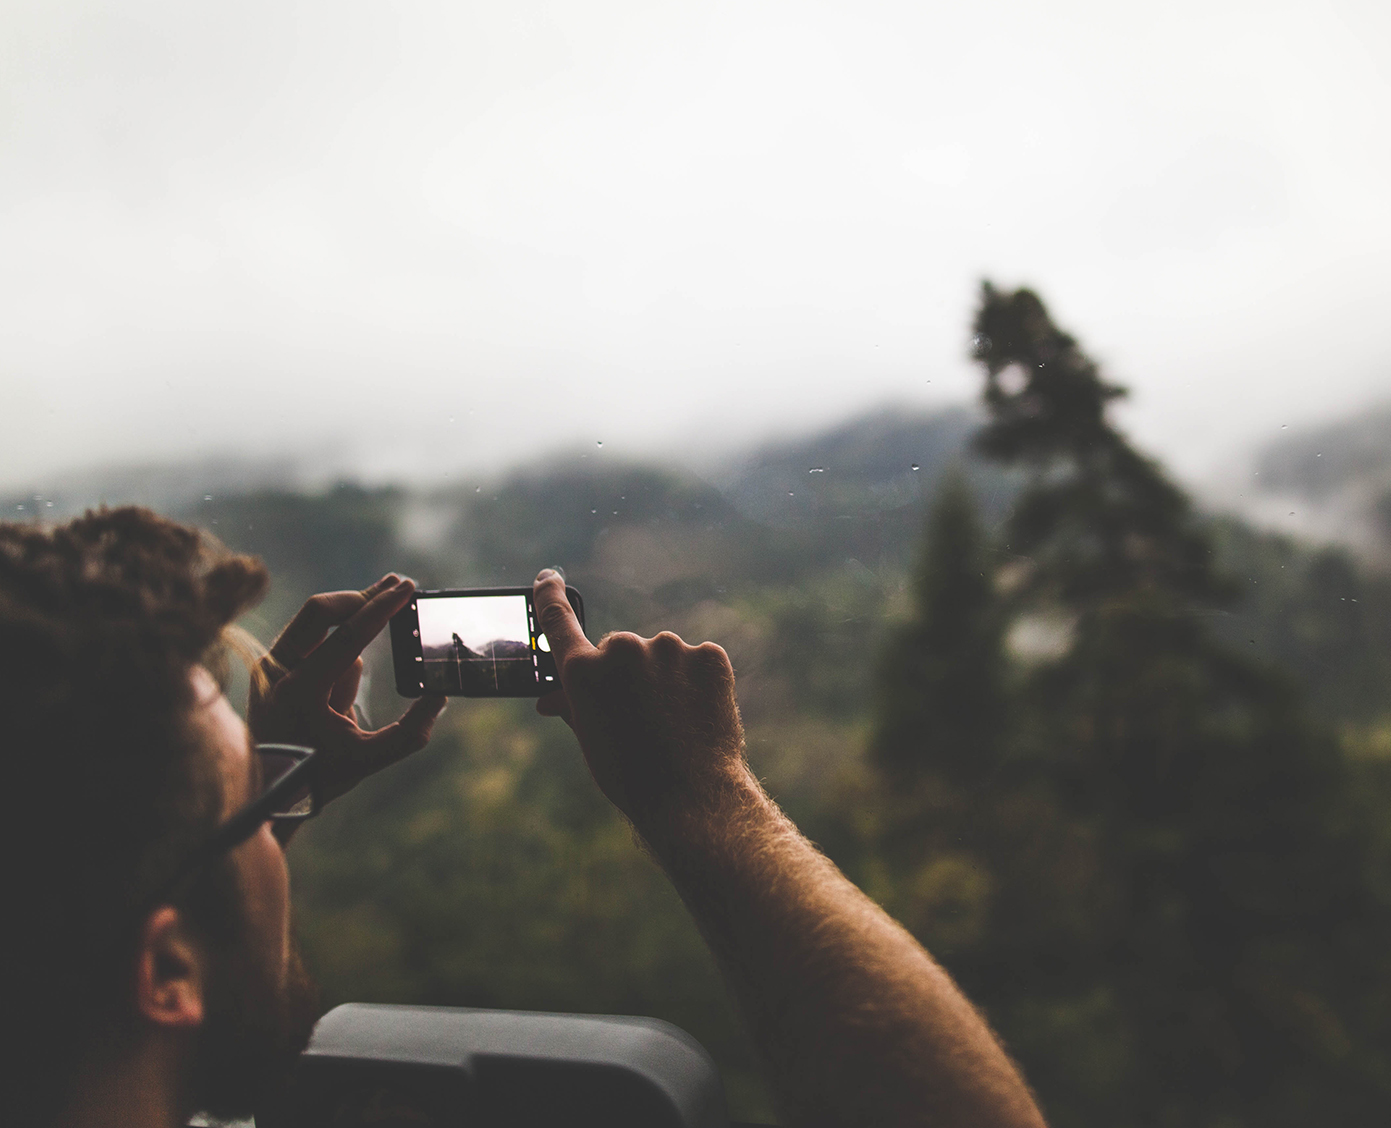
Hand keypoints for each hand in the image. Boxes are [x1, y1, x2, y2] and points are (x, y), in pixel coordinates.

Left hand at [249, 574, 446, 803]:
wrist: (267, 792)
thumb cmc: (317, 776)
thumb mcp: (368, 759)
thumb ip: (409, 733)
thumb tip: (439, 696)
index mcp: (299, 691)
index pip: (346, 637)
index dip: (380, 609)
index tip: (406, 588)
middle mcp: (277, 671)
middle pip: (319, 611)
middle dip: (359, 597)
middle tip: (395, 585)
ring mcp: (269, 667)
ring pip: (320, 633)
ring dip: (345, 653)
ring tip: (339, 710)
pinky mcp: (271, 666)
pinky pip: (313, 648)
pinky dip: (334, 662)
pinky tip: (330, 706)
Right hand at [532, 569, 747, 836]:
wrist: (692, 797)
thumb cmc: (632, 776)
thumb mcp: (591, 740)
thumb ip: (573, 705)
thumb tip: (550, 697)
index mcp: (583, 670)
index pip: (557, 619)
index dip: (550, 596)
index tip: (548, 578)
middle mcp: (622, 649)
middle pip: (619, 650)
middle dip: (626, 674)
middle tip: (638, 715)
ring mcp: (668, 649)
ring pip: (661, 656)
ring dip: (663, 678)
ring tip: (672, 722)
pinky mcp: (708, 654)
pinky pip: (697, 661)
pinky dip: (698, 681)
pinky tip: (697, 714)